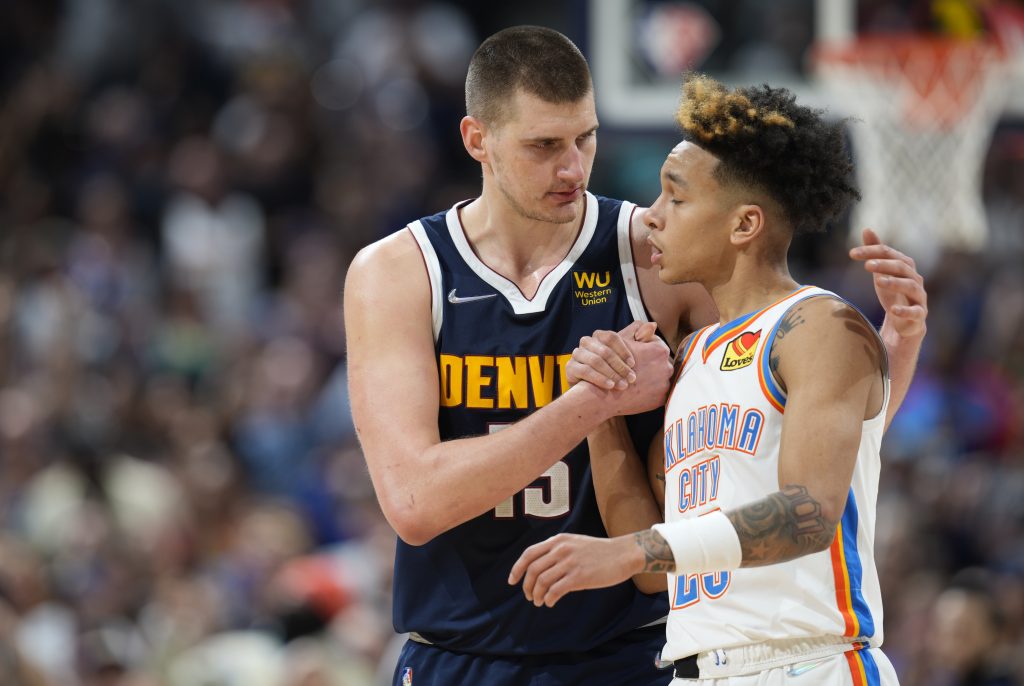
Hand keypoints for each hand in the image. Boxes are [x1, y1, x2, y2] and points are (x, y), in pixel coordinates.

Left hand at [508, 533, 639, 606]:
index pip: (529, 554)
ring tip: (539, 602)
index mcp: (558, 540)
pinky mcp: (579, 577)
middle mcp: (561, 549)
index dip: (517, 569)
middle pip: (533, 570)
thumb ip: (557, 550)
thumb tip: (540, 567)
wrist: (623, 554)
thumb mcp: (575, 542)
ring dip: (537, 595)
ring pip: (542, 581)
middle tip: (530, 597)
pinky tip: (551, 603)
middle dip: (527, 586)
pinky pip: (555, 590)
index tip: (512, 581)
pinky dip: (549, 599)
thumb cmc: (599, 551)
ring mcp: (570, 563)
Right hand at [566, 321, 657, 388]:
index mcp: (599, 336)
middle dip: (620, 366)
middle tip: (632, 379)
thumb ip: (640, 340)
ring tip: (622, 385)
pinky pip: (584, 371)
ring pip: (595, 360)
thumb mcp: (628, 354)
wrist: (591, 392)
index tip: (634, 363)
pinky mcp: (570, 368)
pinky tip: (610, 387)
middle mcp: (587, 342)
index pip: (611, 336)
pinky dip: (599, 379)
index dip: (623, 350)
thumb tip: (652, 325)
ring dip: (611, 374)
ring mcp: (576, 354)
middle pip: (604, 350)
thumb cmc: (612, 370)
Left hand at [849, 228, 926, 339]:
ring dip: (895, 283)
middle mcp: (914, 278)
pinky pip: (915, 311)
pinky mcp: (919, 314)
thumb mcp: (882, 271)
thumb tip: (867, 229)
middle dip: (884, 265)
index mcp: (905, 266)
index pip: (889, 253)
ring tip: (878, 282)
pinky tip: (893, 310)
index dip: (871, 251)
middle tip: (867, 265)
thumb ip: (876, 252)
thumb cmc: (892, 292)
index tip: (852, 253)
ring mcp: (918, 296)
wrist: (904, 321)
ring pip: (910, 286)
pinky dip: (905, 310)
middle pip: (901, 267)